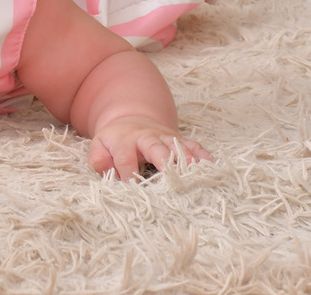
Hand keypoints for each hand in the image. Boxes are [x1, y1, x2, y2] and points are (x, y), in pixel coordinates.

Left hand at [87, 116, 213, 179]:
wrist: (132, 119)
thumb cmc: (115, 140)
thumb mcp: (99, 145)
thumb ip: (98, 159)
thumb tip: (104, 170)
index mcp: (125, 140)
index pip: (125, 159)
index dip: (129, 174)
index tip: (134, 191)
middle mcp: (147, 137)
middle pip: (155, 148)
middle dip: (163, 161)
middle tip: (172, 177)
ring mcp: (165, 137)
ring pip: (177, 146)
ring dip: (187, 158)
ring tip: (197, 171)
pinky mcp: (178, 139)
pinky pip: (192, 145)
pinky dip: (202, 154)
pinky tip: (212, 166)